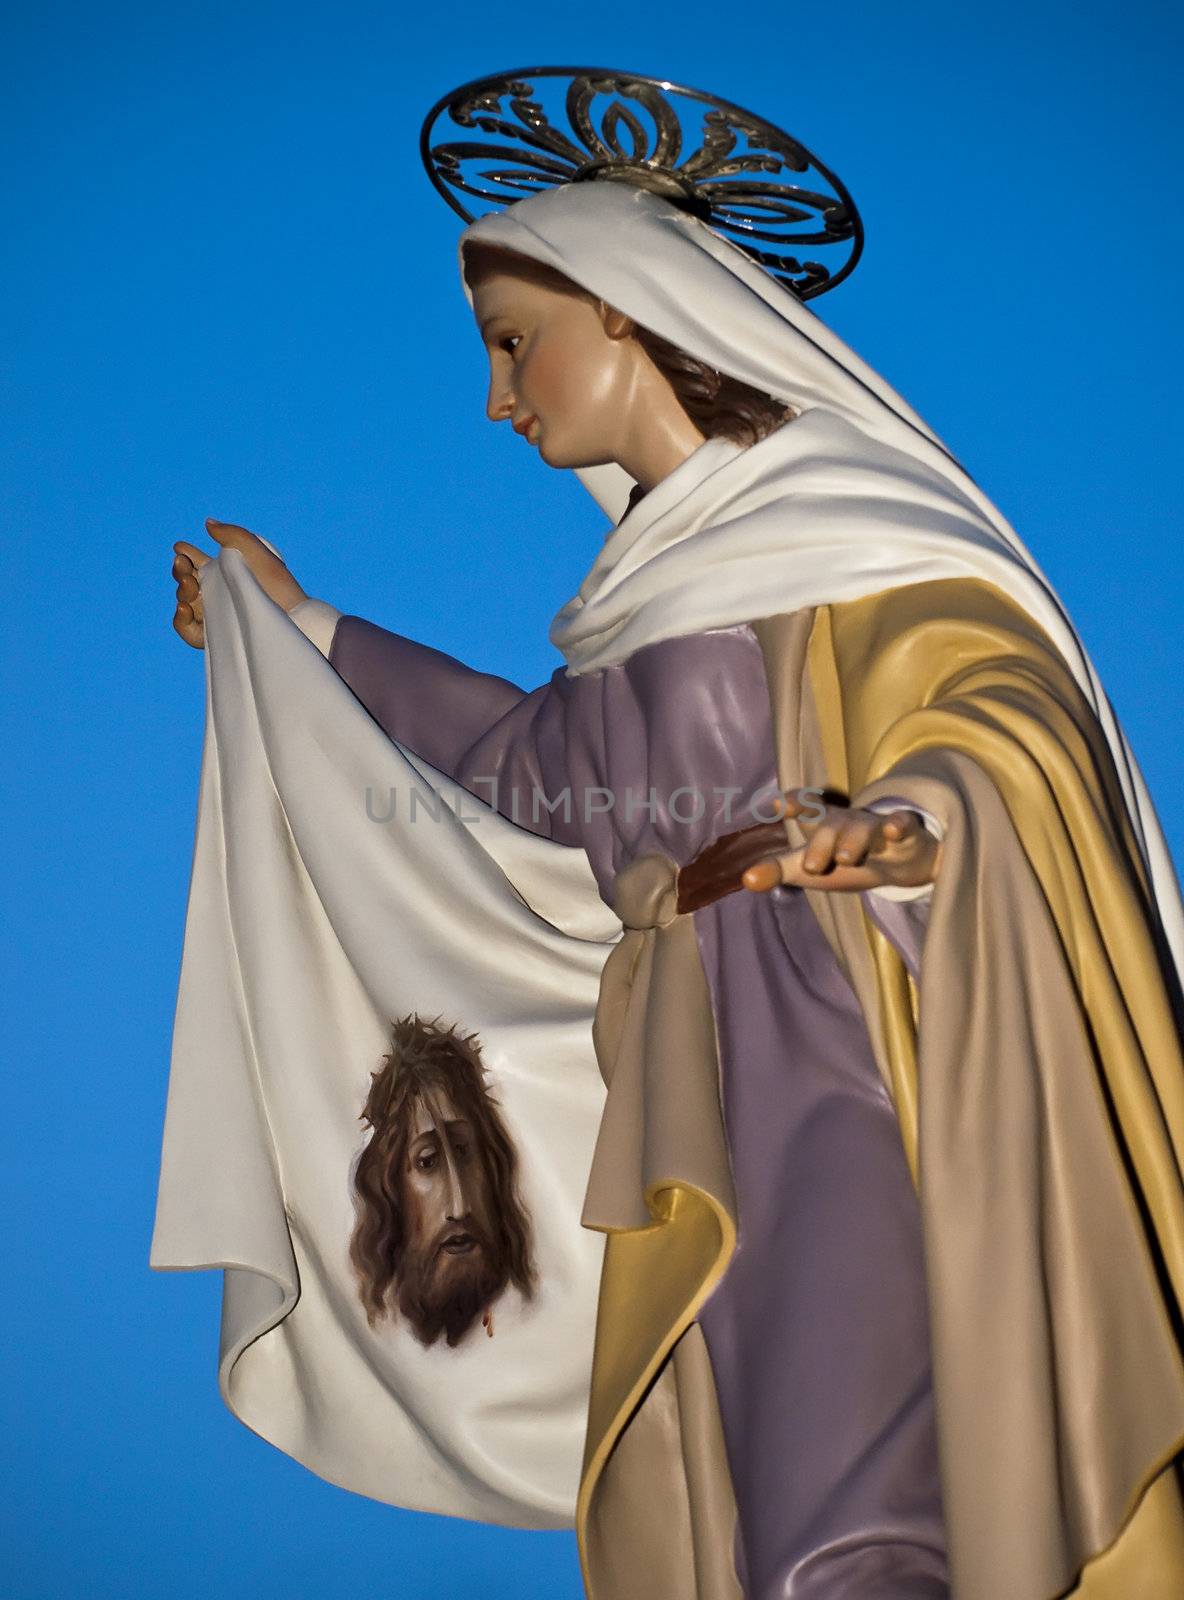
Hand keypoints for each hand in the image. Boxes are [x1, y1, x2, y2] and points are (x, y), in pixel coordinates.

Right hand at [170, 519, 306, 648]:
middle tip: (183, 563)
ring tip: (191, 583)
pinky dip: (179, 620)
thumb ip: (234, 535)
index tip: (180, 547)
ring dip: (181, 589)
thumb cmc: (278, 584)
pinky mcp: (213, 635)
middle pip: (187, 580)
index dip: (186, 555)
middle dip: (180, 570)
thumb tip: (208, 523)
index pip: (196, 563)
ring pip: (185, 602)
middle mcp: (217, 594)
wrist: (290, 616)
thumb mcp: (257, 552)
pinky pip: (187, 631)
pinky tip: (184, 607)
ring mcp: (214, 615)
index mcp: (225, 573)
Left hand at [741, 789, 940, 894]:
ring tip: (845, 858)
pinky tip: (893, 831)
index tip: (778, 804)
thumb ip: (778, 870)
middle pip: (832, 824)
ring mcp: (876, 826)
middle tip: (811, 866)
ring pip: (864, 827)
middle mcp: (848, 821)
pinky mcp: (905, 834)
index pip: (807, 808)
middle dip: (821, 843)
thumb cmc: (848, 861)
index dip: (794, 803)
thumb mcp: (810, 868)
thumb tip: (745, 880)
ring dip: (853, 840)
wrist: (901, 864)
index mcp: (824, 824)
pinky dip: (898, 826)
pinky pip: (902, 824)